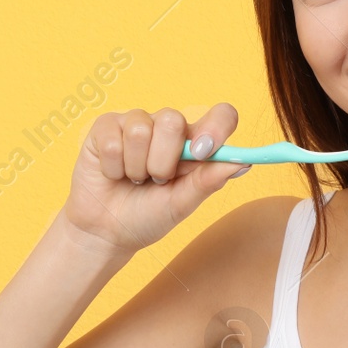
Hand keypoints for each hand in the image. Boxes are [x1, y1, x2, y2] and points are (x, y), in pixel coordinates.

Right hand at [61, 103, 247, 257]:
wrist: (105, 232)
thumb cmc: (147, 216)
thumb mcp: (181, 204)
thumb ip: (208, 181)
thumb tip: (243, 162)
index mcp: (193, 143)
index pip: (220, 115)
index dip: (216, 127)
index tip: (203, 153)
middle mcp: (166, 128)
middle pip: (173, 120)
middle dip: (163, 161)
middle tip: (156, 180)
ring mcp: (134, 123)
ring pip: (140, 130)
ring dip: (136, 167)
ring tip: (133, 179)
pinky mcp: (105, 127)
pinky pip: (112, 139)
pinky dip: (113, 167)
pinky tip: (112, 174)